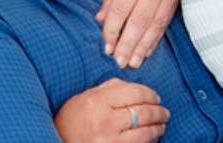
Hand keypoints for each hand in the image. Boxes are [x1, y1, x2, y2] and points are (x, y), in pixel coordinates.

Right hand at [54, 78, 169, 142]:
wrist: (58, 142)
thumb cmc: (72, 120)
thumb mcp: (86, 97)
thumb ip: (109, 87)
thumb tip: (133, 86)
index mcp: (98, 101)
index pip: (134, 92)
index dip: (150, 94)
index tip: (156, 97)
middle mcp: (105, 120)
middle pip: (142, 113)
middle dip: (158, 112)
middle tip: (164, 112)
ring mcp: (109, 141)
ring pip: (144, 133)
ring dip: (157, 128)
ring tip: (161, 125)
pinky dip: (149, 141)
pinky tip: (152, 137)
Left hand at [97, 0, 179, 69]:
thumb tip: (101, 21)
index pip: (122, 9)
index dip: (113, 30)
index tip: (106, 47)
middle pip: (139, 20)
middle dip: (128, 44)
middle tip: (120, 62)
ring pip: (155, 24)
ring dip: (143, 46)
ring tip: (134, 62)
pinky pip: (165, 20)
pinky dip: (156, 37)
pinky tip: (148, 50)